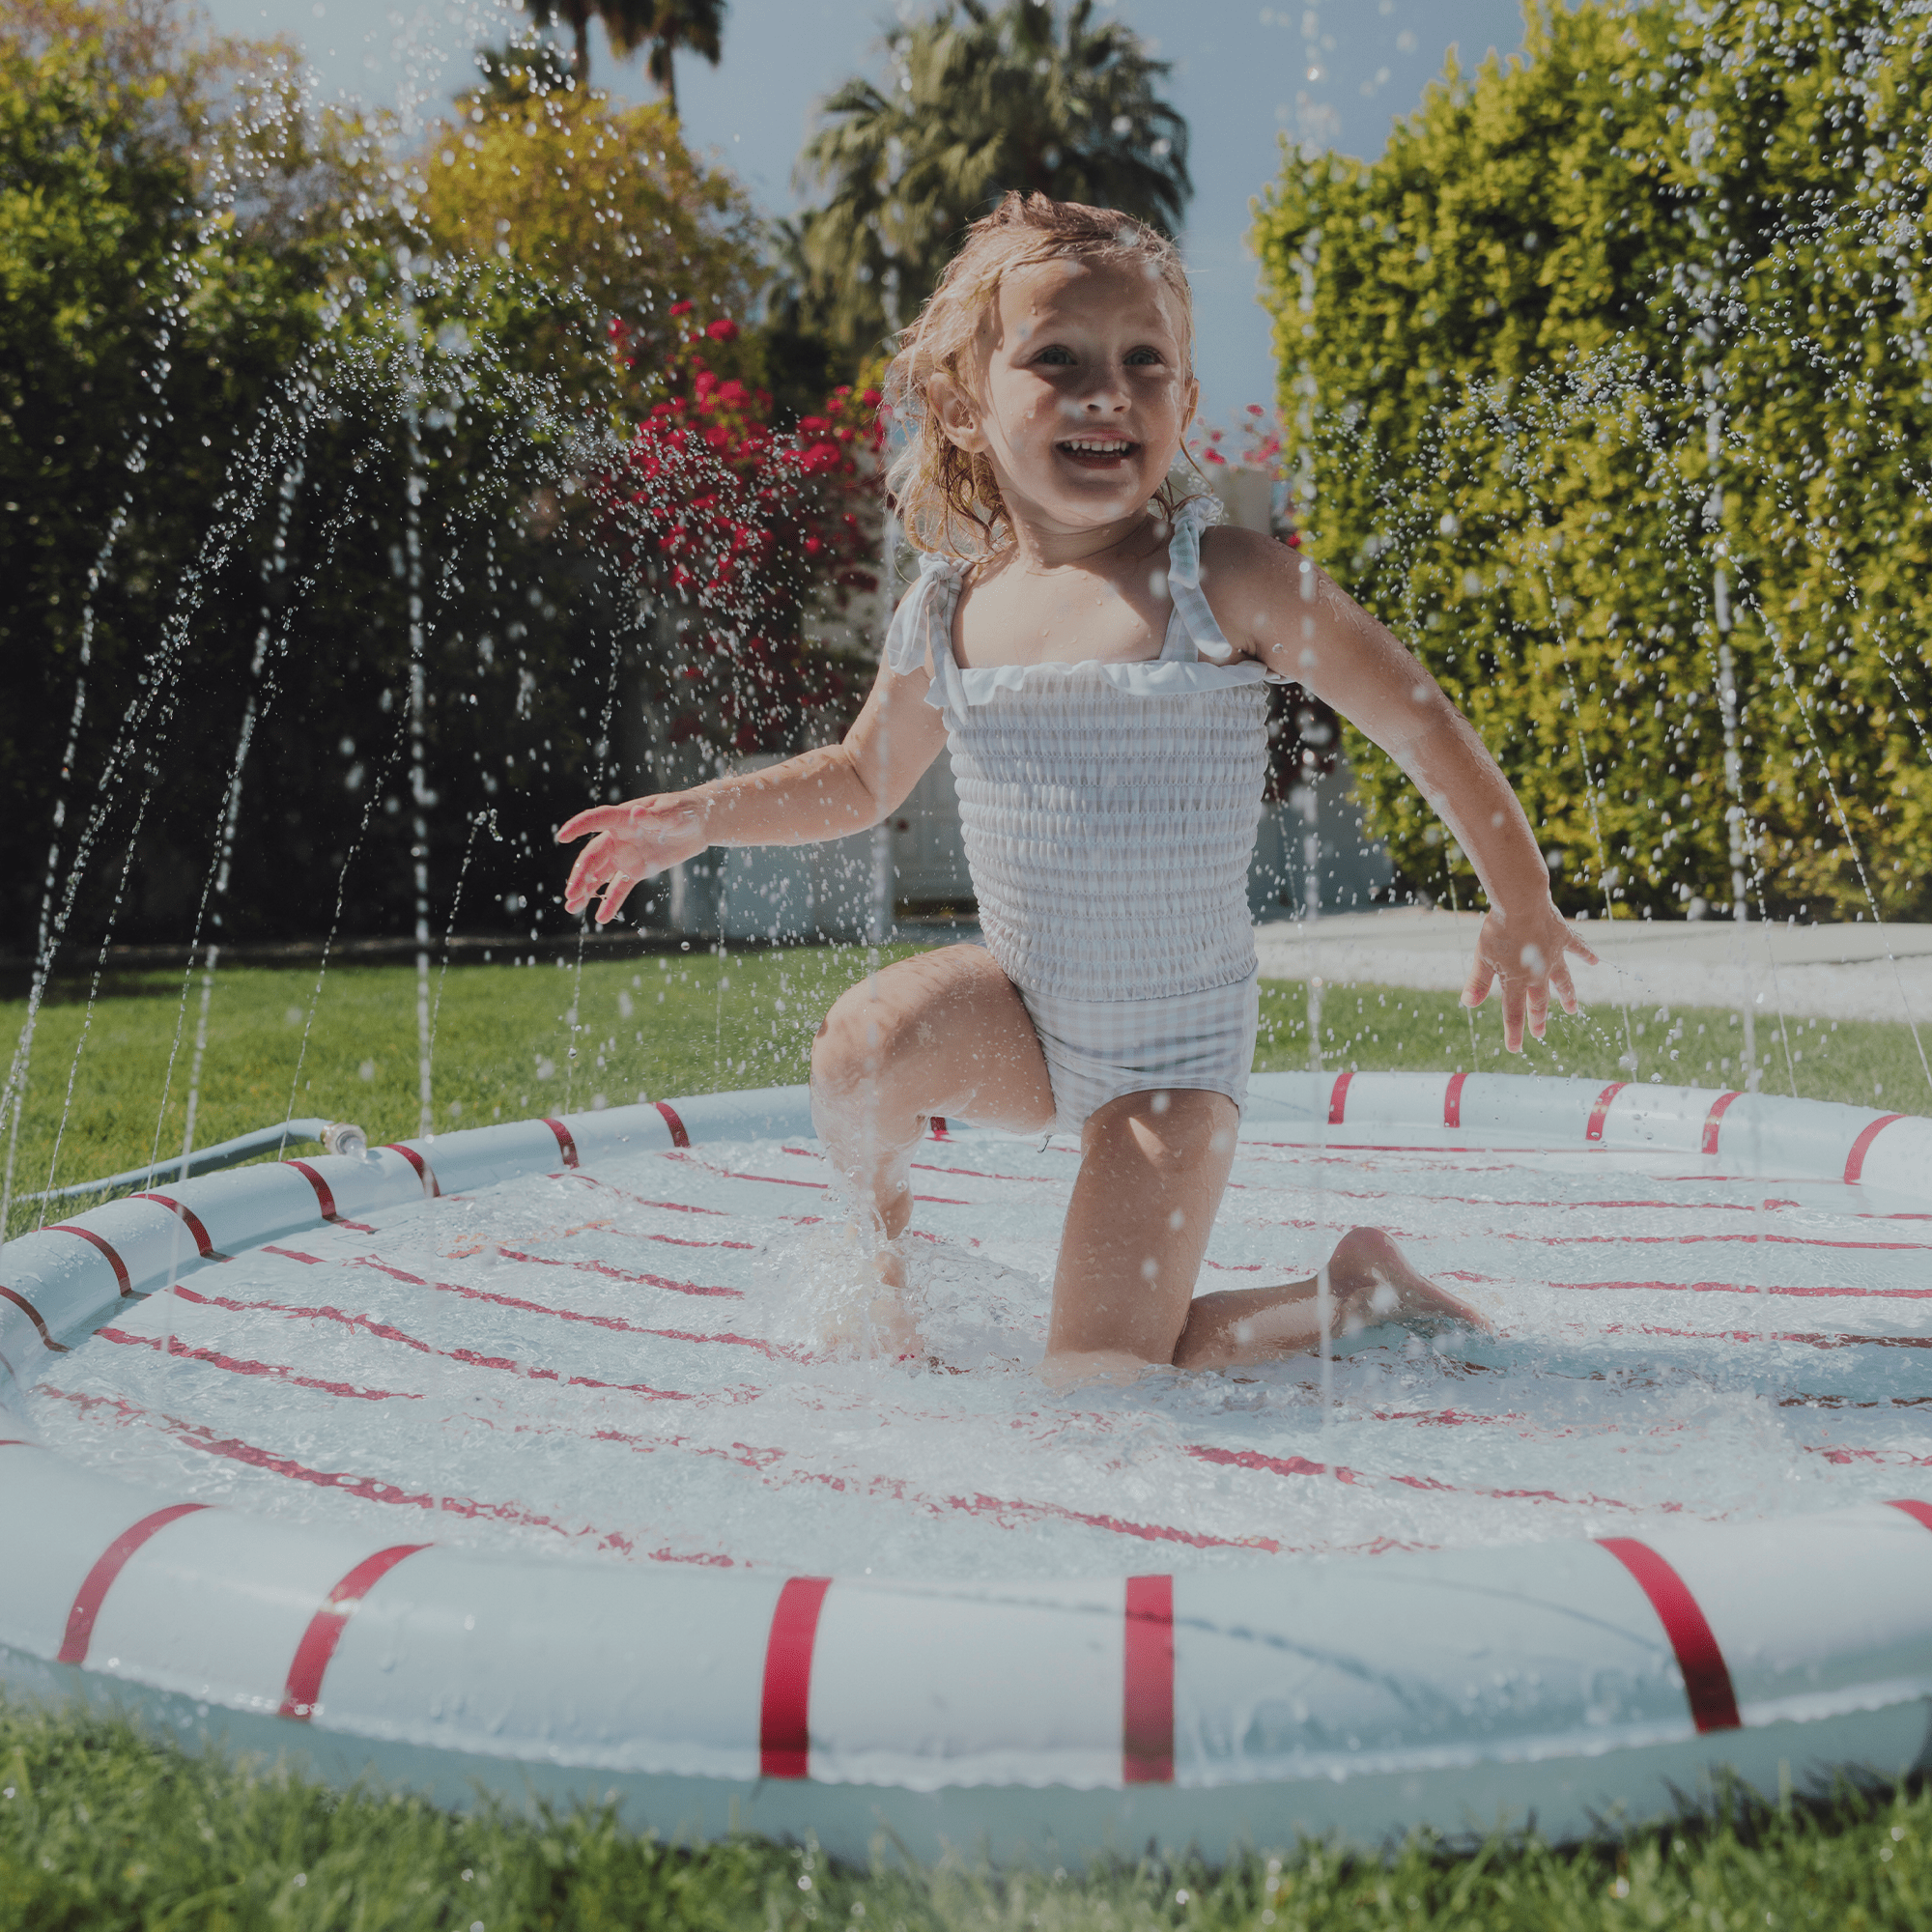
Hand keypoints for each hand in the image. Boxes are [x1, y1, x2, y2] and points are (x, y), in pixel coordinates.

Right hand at [556, 793, 709, 924]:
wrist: (698, 825)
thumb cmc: (684, 810)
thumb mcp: (674, 812)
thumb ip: (656, 816)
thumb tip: (636, 812)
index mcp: (624, 818)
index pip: (597, 820)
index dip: (579, 826)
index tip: (562, 837)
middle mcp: (618, 838)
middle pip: (594, 856)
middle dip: (580, 874)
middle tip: (571, 894)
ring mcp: (625, 855)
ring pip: (600, 874)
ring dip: (586, 890)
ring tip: (572, 907)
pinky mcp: (636, 871)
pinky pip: (619, 888)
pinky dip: (610, 902)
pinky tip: (600, 918)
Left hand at [1461, 901, 1598, 1052]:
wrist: (1522, 903)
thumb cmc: (1499, 930)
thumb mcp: (1483, 958)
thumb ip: (1478, 982)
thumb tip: (1468, 1004)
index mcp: (1516, 980)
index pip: (1513, 1013)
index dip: (1514, 1032)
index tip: (1515, 1049)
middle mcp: (1538, 973)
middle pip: (1538, 1001)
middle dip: (1538, 1019)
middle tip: (1540, 1033)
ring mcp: (1554, 956)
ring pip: (1562, 981)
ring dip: (1567, 996)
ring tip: (1572, 1010)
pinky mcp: (1564, 938)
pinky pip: (1578, 948)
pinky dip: (1586, 954)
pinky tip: (1595, 961)